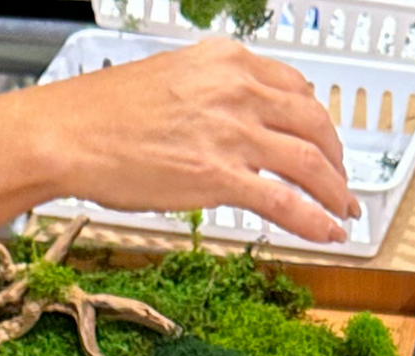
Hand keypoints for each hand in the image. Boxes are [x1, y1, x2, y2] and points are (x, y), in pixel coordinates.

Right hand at [34, 38, 356, 244]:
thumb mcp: (169, 82)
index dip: (315, 119)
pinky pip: (285, 200)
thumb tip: (224, 124)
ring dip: (335, 190)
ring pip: (309, 161)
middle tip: (340, 181)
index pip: (293, 87)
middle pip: (313, 121)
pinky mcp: (221, 176)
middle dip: (335, 157)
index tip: (320, 141)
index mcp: (227, 62)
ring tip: (344, 213)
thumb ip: (207, 97)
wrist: (70, 134)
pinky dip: (315, 219)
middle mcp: (238, 90)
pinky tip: (329, 233)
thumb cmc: (103, 117)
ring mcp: (233, 133)